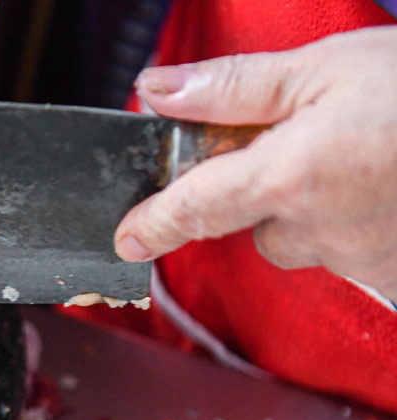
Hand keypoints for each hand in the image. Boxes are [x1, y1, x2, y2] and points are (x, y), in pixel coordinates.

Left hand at [114, 26, 396, 300]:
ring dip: (314, 209)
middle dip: (265, 190)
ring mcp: (359, 258)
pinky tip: (386, 188)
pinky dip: (355, 225)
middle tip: (311, 142)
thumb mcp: (325, 66)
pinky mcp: (392, 277)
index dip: (152, 224)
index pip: (194, 209)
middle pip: (255, 224)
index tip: (125, 239)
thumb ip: (231, 88)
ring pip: (303, 240)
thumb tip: (157, 92)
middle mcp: (316, 229)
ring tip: (366, 159)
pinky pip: (348, 256)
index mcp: (288, 176)